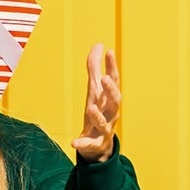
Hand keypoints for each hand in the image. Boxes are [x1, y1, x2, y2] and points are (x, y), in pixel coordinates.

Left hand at [71, 43, 120, 162]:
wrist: (98, 144)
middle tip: (105, 78)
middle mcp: (110, 113)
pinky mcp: (94, 143)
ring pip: (104, 123)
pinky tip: (74, 142)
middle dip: (111, 90)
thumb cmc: (98, 111)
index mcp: (109, 99)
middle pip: (115, 101)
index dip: (112, 66)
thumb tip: (99, 44)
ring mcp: (104, 129)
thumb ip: (95, 68)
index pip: (114, 81)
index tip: (109, 51)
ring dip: (98, 116)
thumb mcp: (95, 89)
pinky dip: (83, 143)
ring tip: (90, 108)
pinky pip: (90, 143)